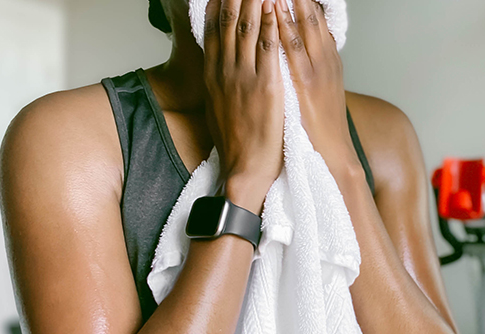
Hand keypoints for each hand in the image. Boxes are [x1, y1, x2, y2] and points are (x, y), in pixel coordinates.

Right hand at [203, 0, 284, 194]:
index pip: (211, 30)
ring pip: (247, 29)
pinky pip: (268, 49)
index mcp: (213, 75)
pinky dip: (271, 25)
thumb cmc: (235, 139)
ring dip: (254, 2)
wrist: (245, 166)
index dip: (217, 4)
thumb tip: (220, 65)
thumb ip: (219, 80)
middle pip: (227, 22)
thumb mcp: (217, 104)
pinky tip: (274, 8)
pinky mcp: (266, 87)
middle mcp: (225, 71)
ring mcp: (244, 77)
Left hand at [274, 0, 360, 175]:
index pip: (317, 18)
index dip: (305, 0)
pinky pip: (290, 46)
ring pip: (302, 24)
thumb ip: (316, 66)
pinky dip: (281, 24)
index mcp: (329, 60)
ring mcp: (316, 69)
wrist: (331, 154)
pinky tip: (272, 7)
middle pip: (311, 14)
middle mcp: (326, 60)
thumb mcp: (323, 89)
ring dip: (287, 1)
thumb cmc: (321, 124)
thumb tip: (308, 48)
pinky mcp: (303, 83)